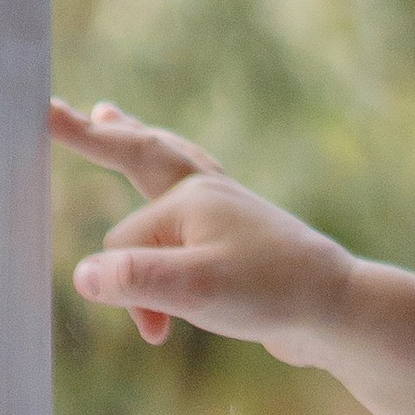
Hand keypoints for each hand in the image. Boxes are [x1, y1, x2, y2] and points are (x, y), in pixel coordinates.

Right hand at [50, 97, 355, 362]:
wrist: (338, 309)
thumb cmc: (272, 293)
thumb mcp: (197, 291)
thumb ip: (137, 280)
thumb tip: (81, 275)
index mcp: (192, 198)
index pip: (125, 246)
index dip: (124, 286)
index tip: (119, 283)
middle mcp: (206, 194)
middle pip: (145, 152)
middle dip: (106, 134)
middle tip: (75, 105)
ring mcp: (223, 211)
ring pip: (168, 166)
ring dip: (138, 145)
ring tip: (109, 113)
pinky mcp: (235, 237)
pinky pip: (186, 202)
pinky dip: (164, 196)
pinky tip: (168, 193)